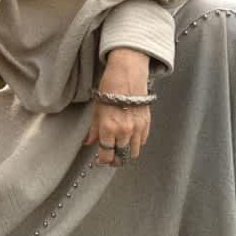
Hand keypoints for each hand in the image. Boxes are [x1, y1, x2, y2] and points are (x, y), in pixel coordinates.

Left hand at [83, 49, 150, 166]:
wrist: (128, 74)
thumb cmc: (110, 89)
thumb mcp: (97, 110)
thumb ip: (94, 130)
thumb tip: (89, 142)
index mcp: (108, 128)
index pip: (106, 155)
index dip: (103, 160)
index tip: (101, 160)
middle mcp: (123, 131)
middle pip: (121, 157)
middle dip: (115, 160)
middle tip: (111, 158)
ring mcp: (137, 128)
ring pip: (134, 152)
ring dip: (126, 153)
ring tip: (121, 150)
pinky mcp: (146, 124)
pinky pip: (142, 141)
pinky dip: (136, 143)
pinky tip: (130, 139)